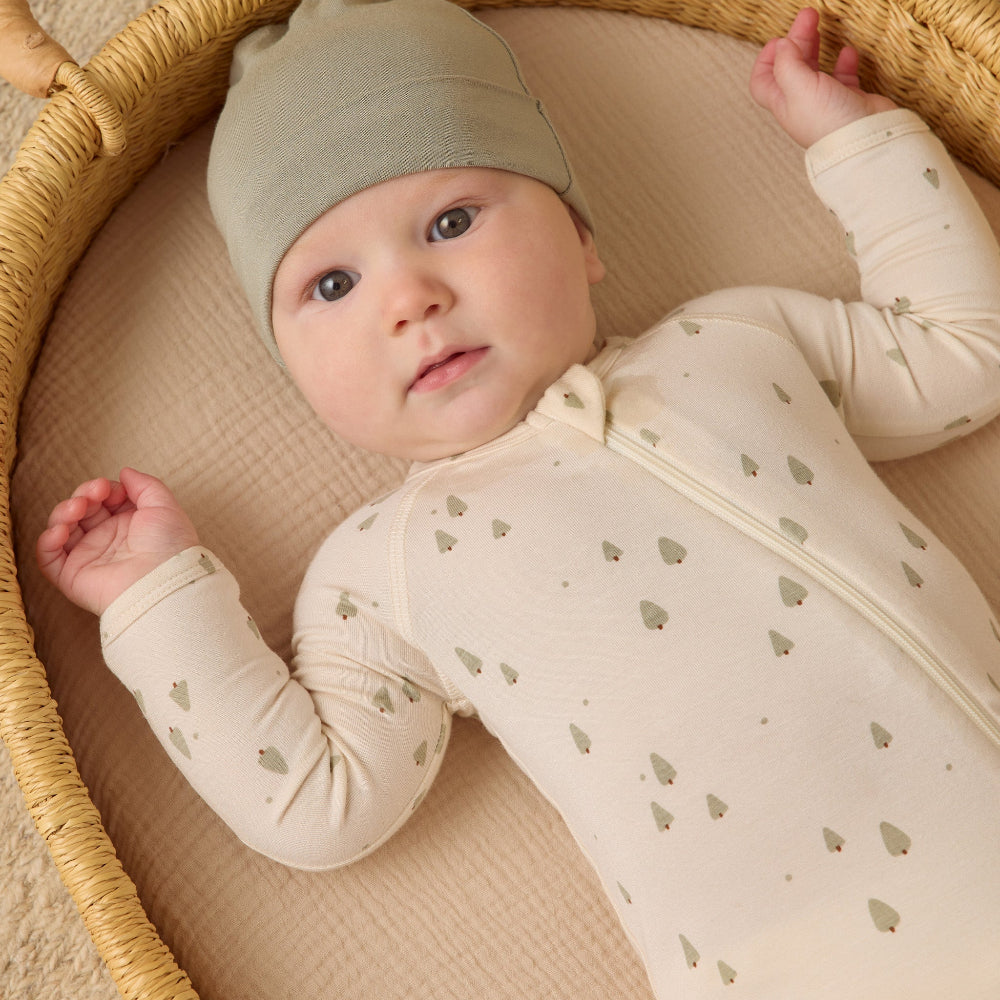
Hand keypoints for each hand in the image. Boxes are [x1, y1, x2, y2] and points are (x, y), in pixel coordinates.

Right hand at [37, 468, 200, 615]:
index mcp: (129, 524)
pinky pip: (48, 558)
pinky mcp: (73, 577)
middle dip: (83, 495)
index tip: (112, 487)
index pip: (103, 499)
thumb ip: (145, 485)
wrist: (165, 581)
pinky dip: (47, 542)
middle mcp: (107, 540)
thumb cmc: (170, 546)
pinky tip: (60, 530)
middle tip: (95, 494)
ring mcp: (89, 558)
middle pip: (81, 509)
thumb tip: (125, 472)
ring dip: (63, 512)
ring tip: (78, 508)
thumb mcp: (164, 506)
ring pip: (62, 528)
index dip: (103, 488)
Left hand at [750, 7, 896, 147]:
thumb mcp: (798, 87)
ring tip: (821, 25)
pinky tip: (847, 51)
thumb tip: (781, 45)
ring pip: (815, 69)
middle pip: (791, 67)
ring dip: (816, 46)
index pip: (762, 82)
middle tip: (808, 16)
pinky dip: (843, 61)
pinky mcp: (849, 100)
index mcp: (783, 104)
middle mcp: (801, 104)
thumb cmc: (828, 120)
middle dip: (795, 41)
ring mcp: (826, 102)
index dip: (764, 60)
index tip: (777, 39)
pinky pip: (843, 76)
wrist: (865, 138)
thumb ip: (787, 63)